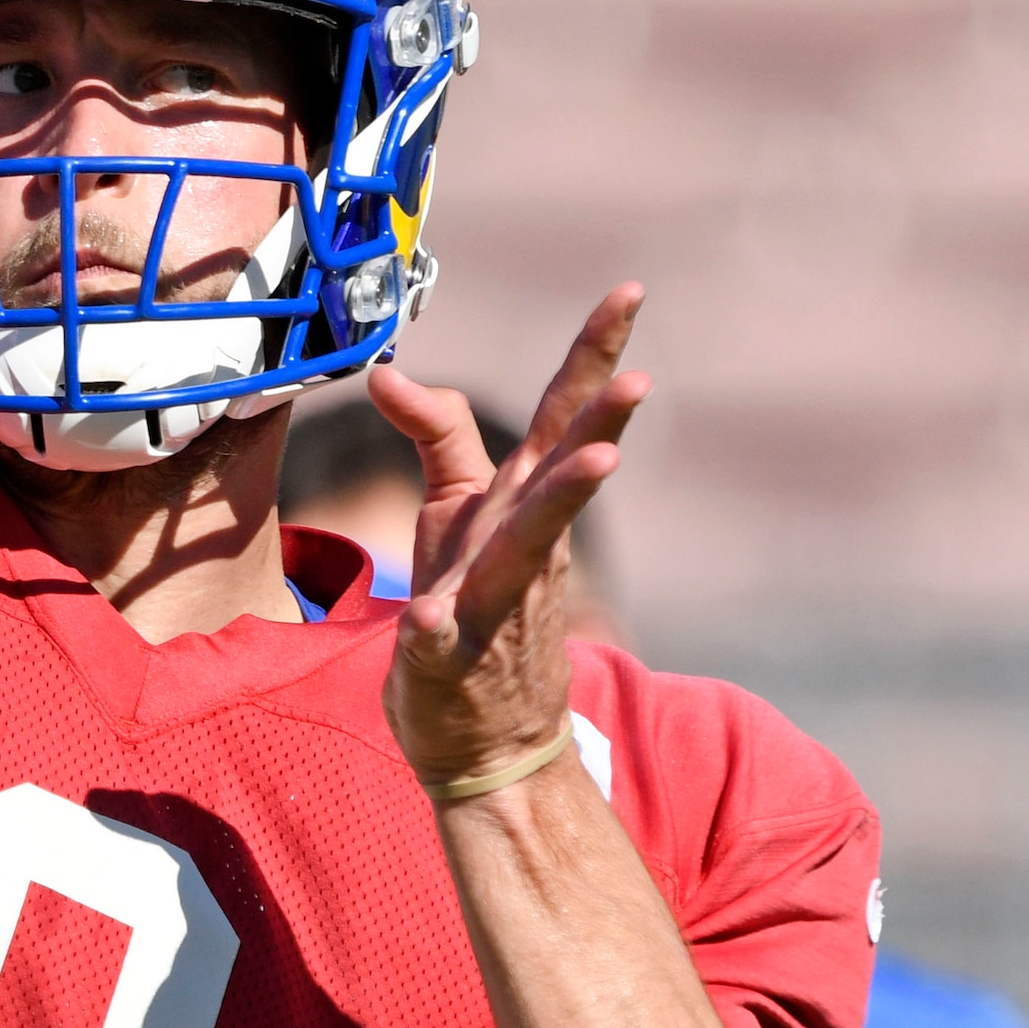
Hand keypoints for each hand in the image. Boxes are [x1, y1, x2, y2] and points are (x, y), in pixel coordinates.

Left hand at [374, 287, 646, 800]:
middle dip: (600, 426)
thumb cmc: (474, 604)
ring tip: (596, 464)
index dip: (593, 354)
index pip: (562, 418)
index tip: (630, 291)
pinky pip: (443, 644)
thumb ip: (436, 436)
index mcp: (523, 504)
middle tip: (641, 379)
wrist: (485, 736)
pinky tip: (427, 618)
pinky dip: (438, 629)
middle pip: (562, 476)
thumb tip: (386, 370)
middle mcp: (524, 548)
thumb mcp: (455, 510)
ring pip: (526, 551)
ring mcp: (495, 606)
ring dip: (558, 507)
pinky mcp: (449, 663)